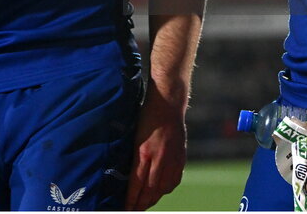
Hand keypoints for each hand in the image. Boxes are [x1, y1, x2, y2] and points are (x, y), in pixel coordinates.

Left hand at [124, 87, 186, 210]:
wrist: (168, 103)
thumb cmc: (147, 116)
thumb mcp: (134, 135)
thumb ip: (134, 156)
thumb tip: (127, 177)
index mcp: (143, 152)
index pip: (136, 184)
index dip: (131, 200)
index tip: (125, 208)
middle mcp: (159, 158)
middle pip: (150, 190)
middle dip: (141, 204)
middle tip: (133, 210)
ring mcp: (172, 158)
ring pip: (163, 188)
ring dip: (153, 199)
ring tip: (145, 204)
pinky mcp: (180, 156)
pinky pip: (174, 180)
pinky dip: (166, 188)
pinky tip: (160, 191)